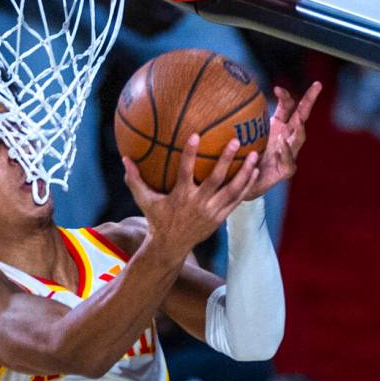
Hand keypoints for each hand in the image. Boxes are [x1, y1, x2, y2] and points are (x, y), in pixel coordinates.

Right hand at [123, 134, 259, 254]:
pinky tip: (255, 172)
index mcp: (180, 197)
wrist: (170, 246)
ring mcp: (211, 212)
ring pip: (232, 190)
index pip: (185, 171)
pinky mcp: (221, 217)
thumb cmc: (156, 218)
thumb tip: (124, 159)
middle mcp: (198, 204)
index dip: (190, 153)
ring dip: (244, 172)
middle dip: (226, 160)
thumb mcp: (143, 200)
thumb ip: (134, 180)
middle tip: (235, 141)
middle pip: (215, 179)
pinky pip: (237, 200)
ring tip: (254, 155)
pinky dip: (247, 186)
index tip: (196, 134)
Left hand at [243, 82, 321, 199]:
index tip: (277, 88)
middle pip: (301, 116)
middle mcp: (286, 137)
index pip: (288, 106)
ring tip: (299, 118)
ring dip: (300, 127)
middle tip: (317, 84)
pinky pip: (289, 161)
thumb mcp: (237, 136)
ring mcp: (288, 153)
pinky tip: (282, 146)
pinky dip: (286, 153)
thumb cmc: (239, 156)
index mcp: (278, 126)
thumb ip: (233, 122)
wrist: (240, 184)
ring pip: (299, 138)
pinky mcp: (285, 170)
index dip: (285, 96)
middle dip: (310, 100)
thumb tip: (218, 98)